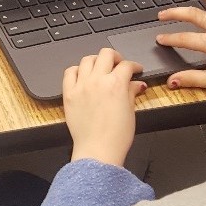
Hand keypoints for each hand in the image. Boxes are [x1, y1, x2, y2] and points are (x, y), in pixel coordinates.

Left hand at [62, 47, 145, 166]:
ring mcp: (81, 86)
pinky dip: (77, 70)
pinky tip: (82, 76)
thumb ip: (131, 92)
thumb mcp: (130, 111)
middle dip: (115, 57)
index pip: (126, 65)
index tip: (135, 69)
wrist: (97, 151)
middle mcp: (97, 80)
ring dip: (96, 61)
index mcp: (116, 84)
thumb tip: (137, 83)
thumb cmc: (116, 136)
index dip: (134, 66)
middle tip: (119, 64)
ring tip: (100, 68)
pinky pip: (69, 72)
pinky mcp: (69, 94)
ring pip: (87, 59)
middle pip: (106, 54)